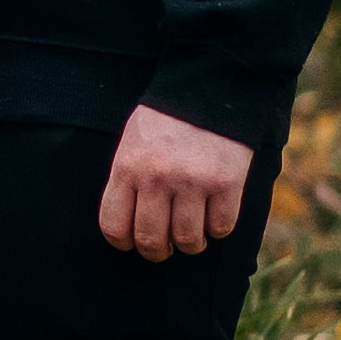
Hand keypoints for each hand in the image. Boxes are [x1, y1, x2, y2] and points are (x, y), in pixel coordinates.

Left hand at [100, 104, 254, 259]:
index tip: (133, 241)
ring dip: (191, 244)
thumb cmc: (167, 120)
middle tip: (166, 247)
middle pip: (151, 240)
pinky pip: (221, 227)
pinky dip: (218, 228)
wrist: (210, 87)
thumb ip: (128, 180)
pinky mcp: (226, 183)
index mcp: (127, 167)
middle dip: (157, 251)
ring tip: (193, 234)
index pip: (114, 225)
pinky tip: (214, 215)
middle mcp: (157, 178)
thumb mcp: (133, 143)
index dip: (124, 242)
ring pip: (188, 240)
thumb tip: (129, 226)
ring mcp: (193, 181)